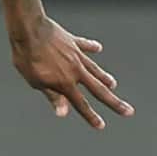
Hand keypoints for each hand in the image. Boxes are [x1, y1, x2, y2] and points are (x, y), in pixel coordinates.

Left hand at [11, 19, 133, 128]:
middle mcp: (76, 70)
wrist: (30, 30)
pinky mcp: (72, 41)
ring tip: (113, 84)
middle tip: (128, 111)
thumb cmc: (28, 58)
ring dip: (105, 78)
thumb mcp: (36, 82)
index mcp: (65, 82)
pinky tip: (98, 48)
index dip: (91, 117)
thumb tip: (63, 113)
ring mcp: (76, 55)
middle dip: (114, 102)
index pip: (80, 104)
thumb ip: (52, 96)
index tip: (101, 126)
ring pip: (95, 69)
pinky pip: (85, 45)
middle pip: (98, 89)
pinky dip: (91, 47)